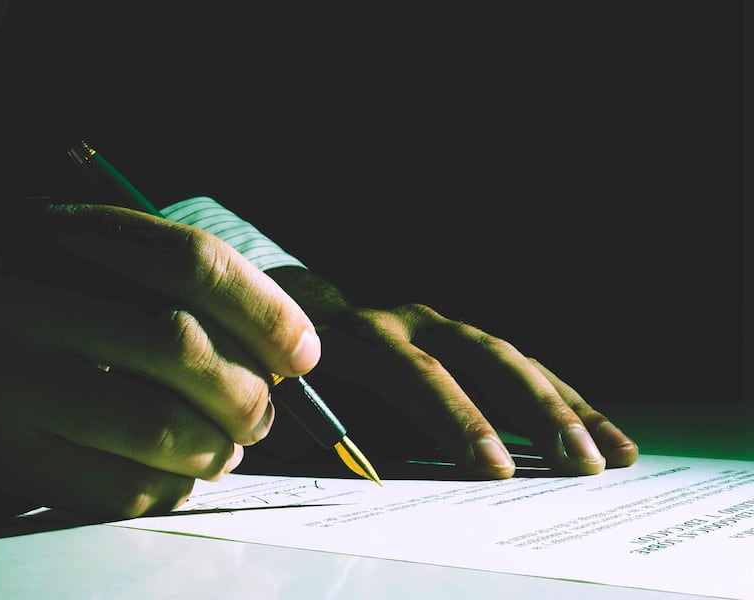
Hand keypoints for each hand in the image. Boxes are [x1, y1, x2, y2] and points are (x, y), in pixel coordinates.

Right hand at [0, 204, 320, 517]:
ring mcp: (2, 379)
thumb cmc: (41, 294)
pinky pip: (116, 488)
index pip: (191, 261)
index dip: (266, 312)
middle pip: (178, 344)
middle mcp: (23, 298)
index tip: (303, 354)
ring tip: (226, 447)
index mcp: (59, 236)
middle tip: (262, 413)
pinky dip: (173, 489)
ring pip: (156, 426)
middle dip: (247, 392)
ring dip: (217, 447)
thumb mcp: (95, 259)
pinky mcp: (2, 451)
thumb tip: (291, 349)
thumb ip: (184, 288)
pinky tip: (179, 474)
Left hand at [265, 268, 637, 478]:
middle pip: (482, 358)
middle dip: (533, 413)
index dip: (456, 418)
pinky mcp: (468, 343)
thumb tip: (358, 470)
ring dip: (565, 409)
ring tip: (611, 456)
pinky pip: (524, 369)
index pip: (416, 372)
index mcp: (362, 335)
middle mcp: (412, 320)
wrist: (304, 325)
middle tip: (576, 463)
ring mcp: (446, 328)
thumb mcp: (292, 404)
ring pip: (515, 361)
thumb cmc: (296, 379)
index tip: (493, 467)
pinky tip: (602, 433)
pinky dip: (564, 402)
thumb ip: (315, 431)